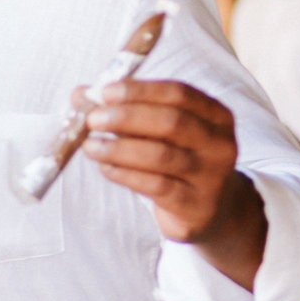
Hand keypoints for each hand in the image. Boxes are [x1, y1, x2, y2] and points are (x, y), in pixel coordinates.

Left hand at [81, 80, 264, 260]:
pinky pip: (155, 185)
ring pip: (160, 155)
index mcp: (216, 115)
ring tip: (90, 146)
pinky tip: (106, 168)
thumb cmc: (178, 159)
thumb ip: (125, 109)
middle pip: (171, 122)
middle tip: (93, 119)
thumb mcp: (160, 131)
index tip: (105, 92)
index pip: (178, 93)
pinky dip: (125, 174)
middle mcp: (220, 143)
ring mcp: (211, 176)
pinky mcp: (195, 205)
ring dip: (118, 148)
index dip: (140, 90)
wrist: (209, 210)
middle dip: (126, 118)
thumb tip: (80, 95)